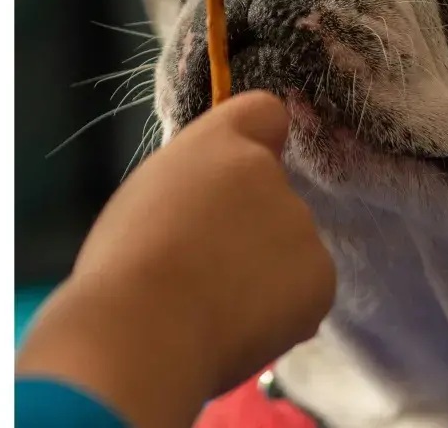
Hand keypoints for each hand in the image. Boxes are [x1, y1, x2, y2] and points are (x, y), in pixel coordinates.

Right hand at [16, 91, 335, 427]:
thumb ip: (196, 184)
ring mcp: (303, 225)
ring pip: (287, 247)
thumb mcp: (148, 197)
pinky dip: (281, 309)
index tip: (237, 175)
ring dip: (264, 271)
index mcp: (223, 144)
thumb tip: (222, 201)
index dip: (254, 143)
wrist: (145, 334)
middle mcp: (273, 174)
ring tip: (212, 305)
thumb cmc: (125, 266)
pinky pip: (304, 290)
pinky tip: (239, 325)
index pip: (264, 114)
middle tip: (202, 266)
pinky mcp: (322, 277)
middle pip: (271, 195)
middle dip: (249, 225)